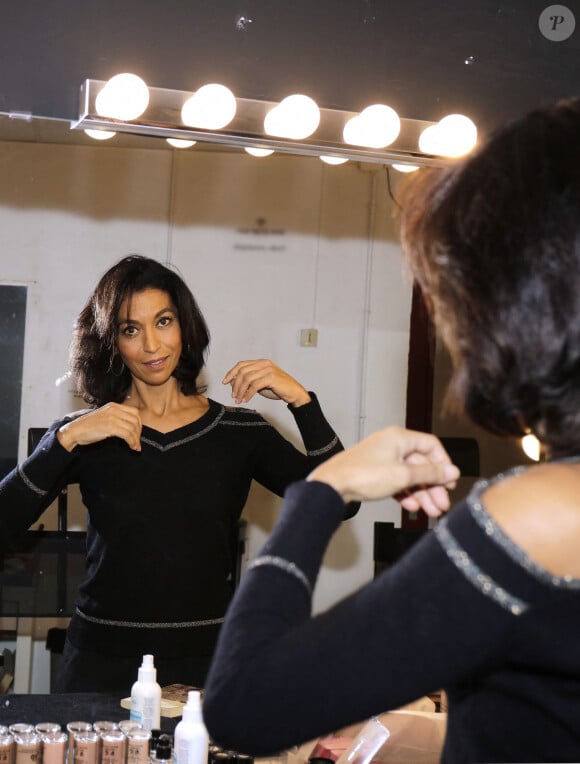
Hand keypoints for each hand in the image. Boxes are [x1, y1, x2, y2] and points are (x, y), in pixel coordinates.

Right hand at [57, 403, 142, 451]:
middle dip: (139, 432)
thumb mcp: (105, 417)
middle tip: (137, 442)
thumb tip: (131, 427)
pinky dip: (132, 442)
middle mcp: (114, 409)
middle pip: (136, 420)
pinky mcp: (110, 427)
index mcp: (114, 405)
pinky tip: (131, 447)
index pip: (134, 412)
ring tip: (135, 447)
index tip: (137, 433)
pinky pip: (128, 435)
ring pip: (133, 428)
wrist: (75, 430)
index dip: (139, 424)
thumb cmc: (88, 426)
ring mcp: (112, 417)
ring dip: (136, 440)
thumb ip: (117, 418)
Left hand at [222, 359, 310, 406]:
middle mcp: (264, 364)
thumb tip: (232, 383)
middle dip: (235, 384)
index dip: (231, 373)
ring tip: (239, 399)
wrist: (294, 393)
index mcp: (261, 362)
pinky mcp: (271, 378)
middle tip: (233, 395)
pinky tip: (246, 399)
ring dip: (240, 390)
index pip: (241, 365)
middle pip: (242, 371)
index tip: (224, 382)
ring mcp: (268, 370)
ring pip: (247, 379)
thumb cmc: (278, 388)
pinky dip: (248, 394)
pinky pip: (254, 385)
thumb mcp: (260, 383)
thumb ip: (249, 381)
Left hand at [307, 426, 459, 516]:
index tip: (450, 482)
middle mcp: (391, 445)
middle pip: (421, 464)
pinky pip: (396, 482)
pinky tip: (411, 507)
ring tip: (430, 512)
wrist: (332, 486)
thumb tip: (452, 471)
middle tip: (442, 504)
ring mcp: (382, 459)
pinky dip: (405, 494)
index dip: (443, 463)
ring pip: (409, 476)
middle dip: (433, 485)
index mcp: (399, 438)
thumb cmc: (363, 475)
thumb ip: (430, 473)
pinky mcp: (374, 473)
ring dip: (421, 494)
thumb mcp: (403, 476)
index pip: (431, 445)